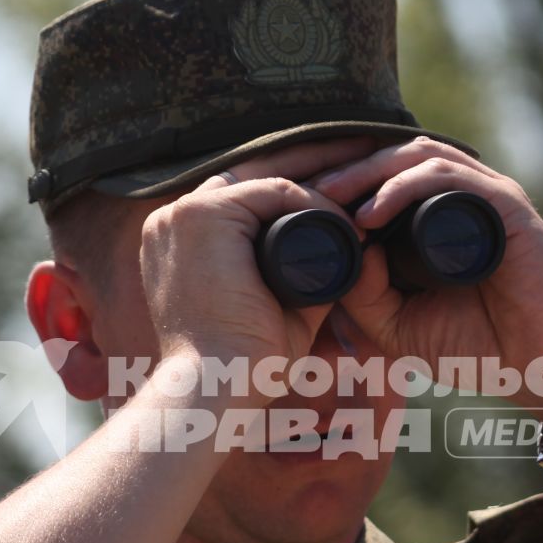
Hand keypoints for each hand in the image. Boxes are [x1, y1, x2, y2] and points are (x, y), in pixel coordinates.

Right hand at [138, 138, 378, 391]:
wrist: (215, 392)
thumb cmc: (244, 370)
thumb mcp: (278, 314)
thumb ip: (304, 284)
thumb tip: (351, 260)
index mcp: (182, 244)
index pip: (246, 199)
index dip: (298, 188)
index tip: (344, 188)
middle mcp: (174, 222)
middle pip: (254, 176)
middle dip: (311, 162)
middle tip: (364, 150)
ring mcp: (183, 215)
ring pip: (266, 179)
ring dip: (320, 175)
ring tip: (368, 162)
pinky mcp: (201, 217)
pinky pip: (271, 191)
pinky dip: (313, 200)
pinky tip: (347, 216)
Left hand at [310, 139, 542, 410]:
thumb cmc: (484, 347)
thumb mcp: (402, 326)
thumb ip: (366, 296)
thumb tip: (334, 256)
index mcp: (439, 218)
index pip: (383, 179)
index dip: (339, 184)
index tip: (296, 204)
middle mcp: (463, 197)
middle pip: (392, 157)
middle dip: (343, 170)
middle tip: (303, 194)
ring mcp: (487, 196)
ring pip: (417, 156)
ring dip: (367, 172)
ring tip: (329, 198)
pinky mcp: (507, 206)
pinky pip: (449, 177)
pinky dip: (404, 187)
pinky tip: (372, 211)